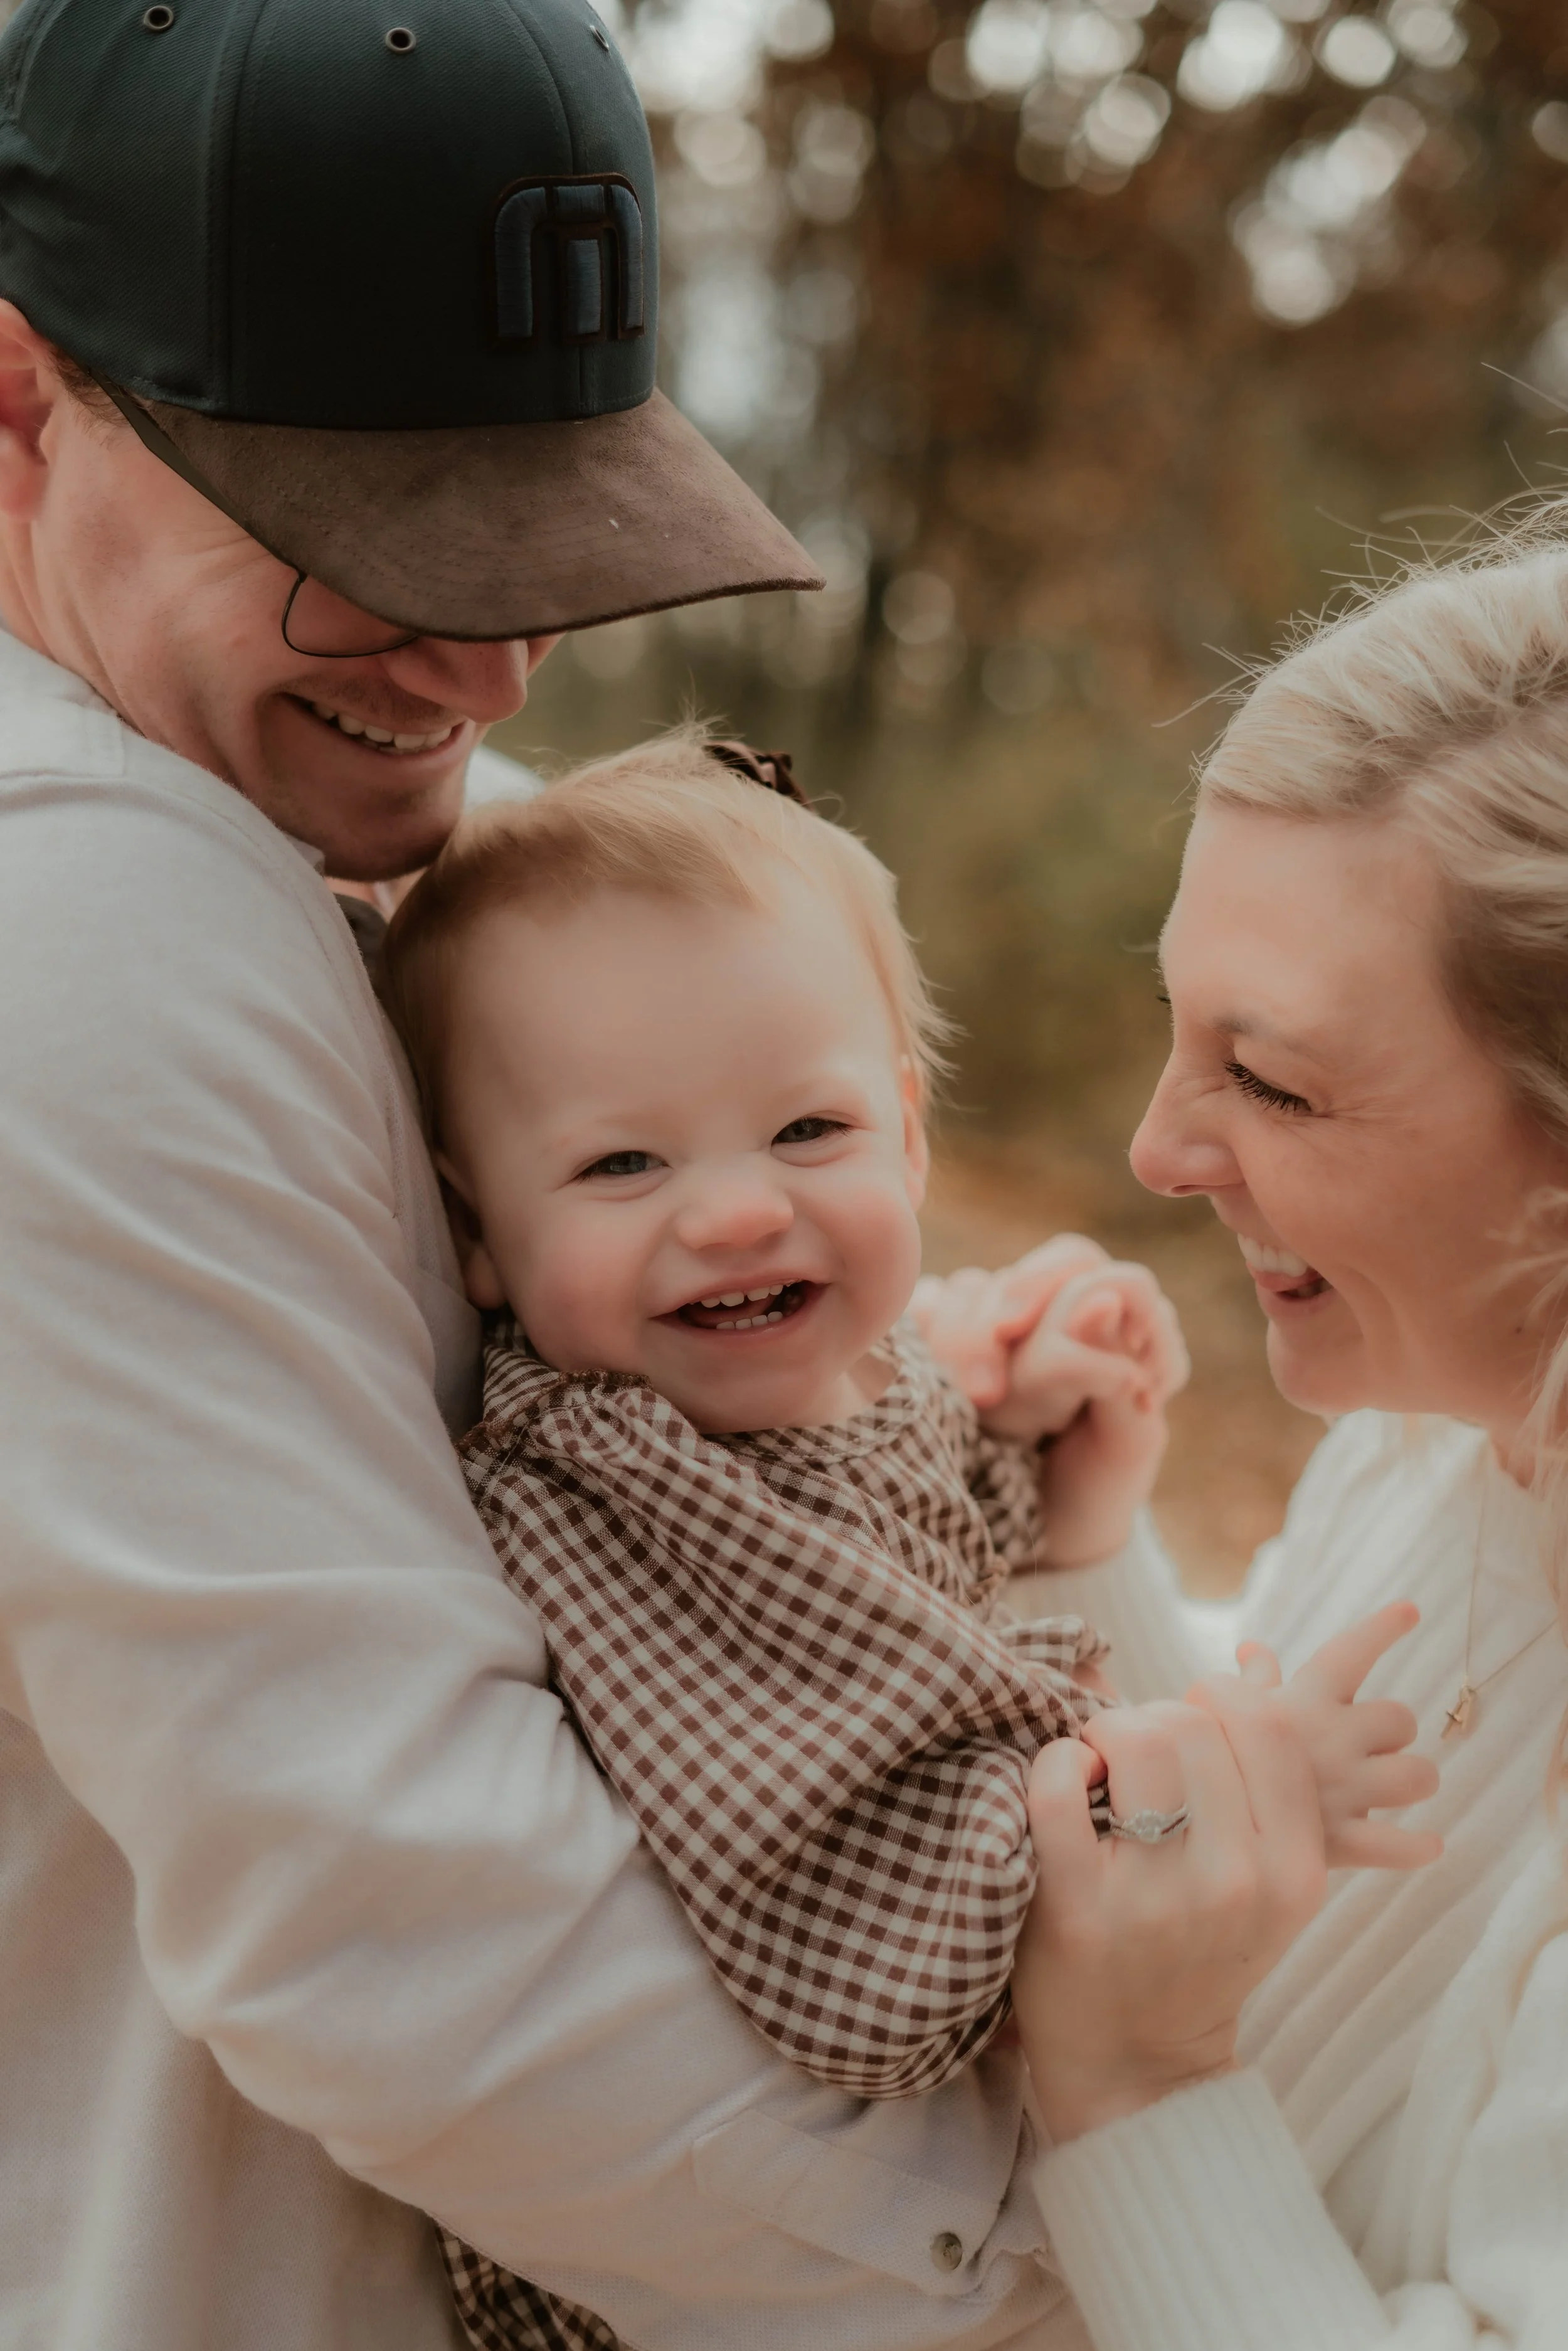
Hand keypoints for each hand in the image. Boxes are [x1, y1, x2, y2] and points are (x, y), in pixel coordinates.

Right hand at [911, 1241, 1189, 1569]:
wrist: (1047, 1542)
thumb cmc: (1097, 1490)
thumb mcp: (1127, 1441)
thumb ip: (1121, 1369)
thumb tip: (1101, 1298)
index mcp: (1114, 1322)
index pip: (1080, 1263)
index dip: (1057, 1286)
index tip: (1033, 1328)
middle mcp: (1055, 1311)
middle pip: (1016, 1278)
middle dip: (992, 1333)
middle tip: (988, 1397)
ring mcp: (999, 1327)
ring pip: (965, 1295)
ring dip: (962, 1348)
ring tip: (978, 1407)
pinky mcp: (947, 1344)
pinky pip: (922, 1314)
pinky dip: (922, 1343)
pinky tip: (928, 1381)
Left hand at [1013, 1695, 1327, 2144]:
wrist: (1139, 2066)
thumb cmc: (1199, 1953)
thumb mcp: (1269, 1883)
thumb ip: (1267, 1786)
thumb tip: (1248, 1659)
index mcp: (1292, 1873)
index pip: (1271, 1727)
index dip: (1225, 1700)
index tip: (1196, 1721)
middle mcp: (1235, 1885)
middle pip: (1195, 1723)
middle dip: (1156, 1716)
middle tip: (1137, 1751)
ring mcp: (1155, 1900)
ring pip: (1136, 1739)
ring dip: (1107, 1730)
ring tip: (1102, 1765)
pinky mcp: (1076, 1910)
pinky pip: (1059, 1782)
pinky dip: (1055, 1760)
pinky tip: (1066, 1782)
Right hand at [1188, 1605, 1442, 1870]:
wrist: (1186, 1822)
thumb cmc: (1207, 1755)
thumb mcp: (1223, 1709)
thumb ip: (1252, 1680)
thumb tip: (1255, 1648)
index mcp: (1303, 1701)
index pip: (1350, 1651)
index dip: (1382, 1628)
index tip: (1410, 1610)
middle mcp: (1331, 1740)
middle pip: (1400, 1719)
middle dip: (1394, 1730)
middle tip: (1374, 1742)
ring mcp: (1341, 1790)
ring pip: (1414, 1777)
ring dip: (1414, 1779)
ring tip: (1400, 1784)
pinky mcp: (1341, 1840)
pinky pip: (1396, 1845)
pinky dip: (1416, 1847)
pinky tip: (1429, 1845)